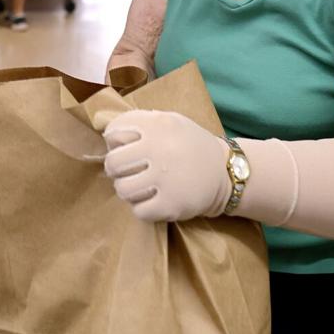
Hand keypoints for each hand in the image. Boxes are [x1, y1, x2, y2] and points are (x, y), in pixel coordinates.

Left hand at [102, 109, 230, 221]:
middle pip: (113, 162)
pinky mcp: (171, 204)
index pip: (114, 132)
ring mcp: (165, 178)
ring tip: (141, 187)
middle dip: (116, 169)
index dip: (113, 142)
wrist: (225, 172)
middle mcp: (160, 149)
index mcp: (158, 124)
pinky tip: (154, 200)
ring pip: (122, 189)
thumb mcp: (172, 122)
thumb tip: (108, 133)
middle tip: (128, 171)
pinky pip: (138, 211)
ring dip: (128, 190)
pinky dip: (143, 209)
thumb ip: (143, 122)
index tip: (123, 148)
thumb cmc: (191, 146)